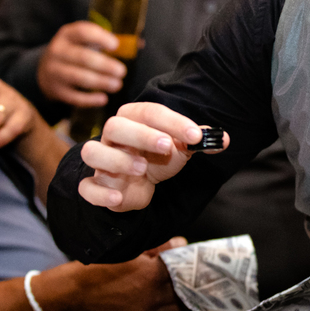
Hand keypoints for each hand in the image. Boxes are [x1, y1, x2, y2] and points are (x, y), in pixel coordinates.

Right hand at [37, 21, 127, 106]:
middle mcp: (57, 51)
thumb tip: (139, 44)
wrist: (46, 70)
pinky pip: (73, 96)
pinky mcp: (55, 90)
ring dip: (100, 82)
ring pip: (78, 77)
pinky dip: (89, 99)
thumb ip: (109, 41)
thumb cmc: (76, 52)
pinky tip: (103, 99)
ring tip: (117, 85)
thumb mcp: (87, 41)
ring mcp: (54, 71)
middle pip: (82, 57)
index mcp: (68, 34)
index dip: (100, 38)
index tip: (116, 45)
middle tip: (122, 71)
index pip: (83, 32)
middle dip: (104, 65)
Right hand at [78, 103, 228, 211]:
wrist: (137, 183)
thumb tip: (223, 139)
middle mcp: (113, 137)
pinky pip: (86, 187)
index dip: (173, 122)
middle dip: (141, 134)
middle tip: (168, 146)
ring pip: (92, 152)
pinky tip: (119, 198)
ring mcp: (101, 162)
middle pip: (115, 126)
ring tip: (142, 169)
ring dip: (116, 160)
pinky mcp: (95, 186)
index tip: (196, 136)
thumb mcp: (179, 148)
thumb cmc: (156, 158)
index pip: (149, 112)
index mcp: (133, 119)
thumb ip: (198, 141)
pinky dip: (99, 193)